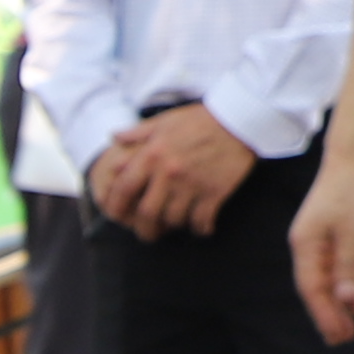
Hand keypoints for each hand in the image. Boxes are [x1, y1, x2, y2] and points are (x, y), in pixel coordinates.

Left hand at [95, 106, 259, 236]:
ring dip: (173, 226)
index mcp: (152, 155)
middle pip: (147, 213)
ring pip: (173, 219)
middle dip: (144, 229)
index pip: (123, 189)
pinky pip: (201, 220)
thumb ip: (137, 132)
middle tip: (147, 233)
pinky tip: (201, 227)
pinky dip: (200, 228)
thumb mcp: (165, 121)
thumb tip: (113, 137)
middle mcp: (169, 172)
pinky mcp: (215, 192)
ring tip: (176, 224)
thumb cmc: (201, 119)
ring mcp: (192, 184)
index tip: (116, 216)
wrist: (239, 119)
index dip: (116, 207)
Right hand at [289, 156, 353, 344]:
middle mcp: (306, 247)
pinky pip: (331, 270)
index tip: (338, 335)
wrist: (351, 159)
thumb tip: (348, 302)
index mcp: (305, 245)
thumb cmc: (352, 191)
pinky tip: (349, 300)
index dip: (324, 314)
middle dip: (328, 316)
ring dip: (334, 305)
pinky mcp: (328, 238)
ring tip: (347, 328)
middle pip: (314, 289)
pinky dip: (340, 288)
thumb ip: (350, 267)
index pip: (311, 288)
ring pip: (322, 281)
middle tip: (343, 340)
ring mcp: (315, 242)